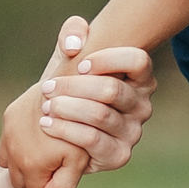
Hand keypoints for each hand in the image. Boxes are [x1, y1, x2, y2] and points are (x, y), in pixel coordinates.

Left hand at [0, 16, 155, 187]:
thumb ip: (73, 32)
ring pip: (99, 115)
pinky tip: (47, 124)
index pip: (138, 60)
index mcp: (140, 78)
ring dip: (66, 108)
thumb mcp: (71, 53)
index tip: (80, 64)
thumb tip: (74, 45)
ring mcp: (133, 132)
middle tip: (48, 87)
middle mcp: (142, 105)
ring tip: (46, 105)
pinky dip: (65, 130)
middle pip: (112, 89)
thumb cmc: (71, 84)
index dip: (107, 60)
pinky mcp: (119, 155)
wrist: (60, 127)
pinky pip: (92, 139)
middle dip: (73, 87)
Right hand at [0, 90, 88, 187]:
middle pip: (19, 181)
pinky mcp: (8, 117)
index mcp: (32, 166)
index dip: (49, 185)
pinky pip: (5, 143)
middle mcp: (14, 152)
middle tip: (52, 163)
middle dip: (33, 177)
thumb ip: (65, 184)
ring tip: (42, 150)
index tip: (60, 173)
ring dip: (21, 162)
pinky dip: (15, 146)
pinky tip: (33, 138)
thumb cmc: (80, 127)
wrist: (72, 87)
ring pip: (8, 163)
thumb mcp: (79, 160)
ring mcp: (9, 134)